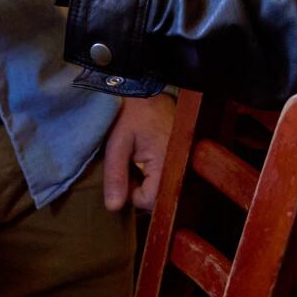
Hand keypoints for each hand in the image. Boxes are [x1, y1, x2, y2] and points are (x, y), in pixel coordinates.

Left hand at [103, 94, 174, 212]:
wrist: (148, 89)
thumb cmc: (132, 112)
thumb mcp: (118, 142)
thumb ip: (116, 175)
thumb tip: (113, 208)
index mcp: (166, 163)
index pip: (149, 201)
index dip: (131, 194)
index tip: (123, 174)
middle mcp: (180, 166)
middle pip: (159, 198)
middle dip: (140, 189)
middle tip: (130, 166)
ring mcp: (183, 162)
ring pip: (164, 189)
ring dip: (148, 182)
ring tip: (138, 161)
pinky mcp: (182, 157)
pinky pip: (169, 177)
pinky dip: (156, 173)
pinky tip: (147, 159)